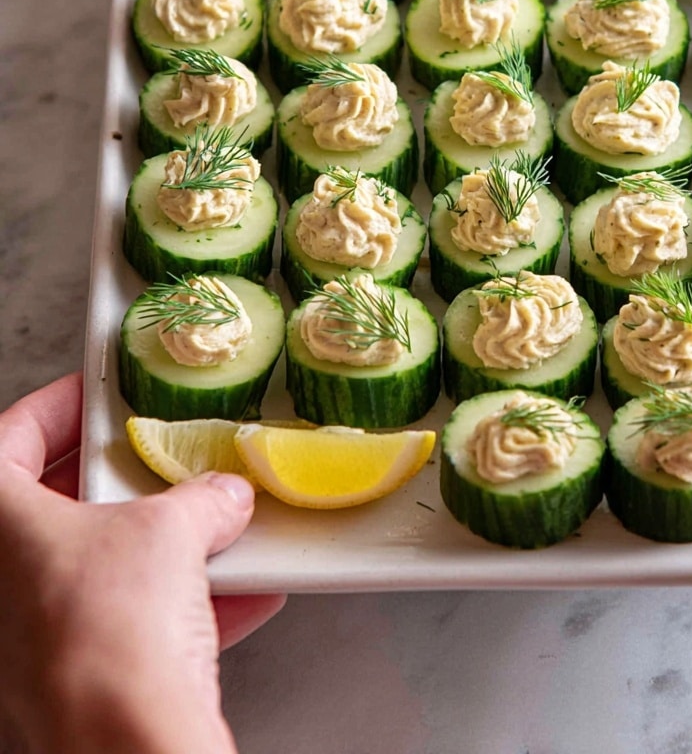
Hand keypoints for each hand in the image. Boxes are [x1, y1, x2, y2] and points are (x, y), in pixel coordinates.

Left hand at [0, 373, 285, 753]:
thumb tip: (222, 496)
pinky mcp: (78, 686)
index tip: (93, 396)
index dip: (56, 408)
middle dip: (119, 483)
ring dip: (161, 546)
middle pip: (55, 507)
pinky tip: (245, 593)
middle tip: (158, 459)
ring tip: (214, 524)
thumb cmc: (110, 634)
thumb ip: (201, 499)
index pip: (8, 440)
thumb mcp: (170, 529)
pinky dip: (187, 608)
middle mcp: (2, 585)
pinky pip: (134, 627)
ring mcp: (32, 642)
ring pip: (98, 569)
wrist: (131, 745)